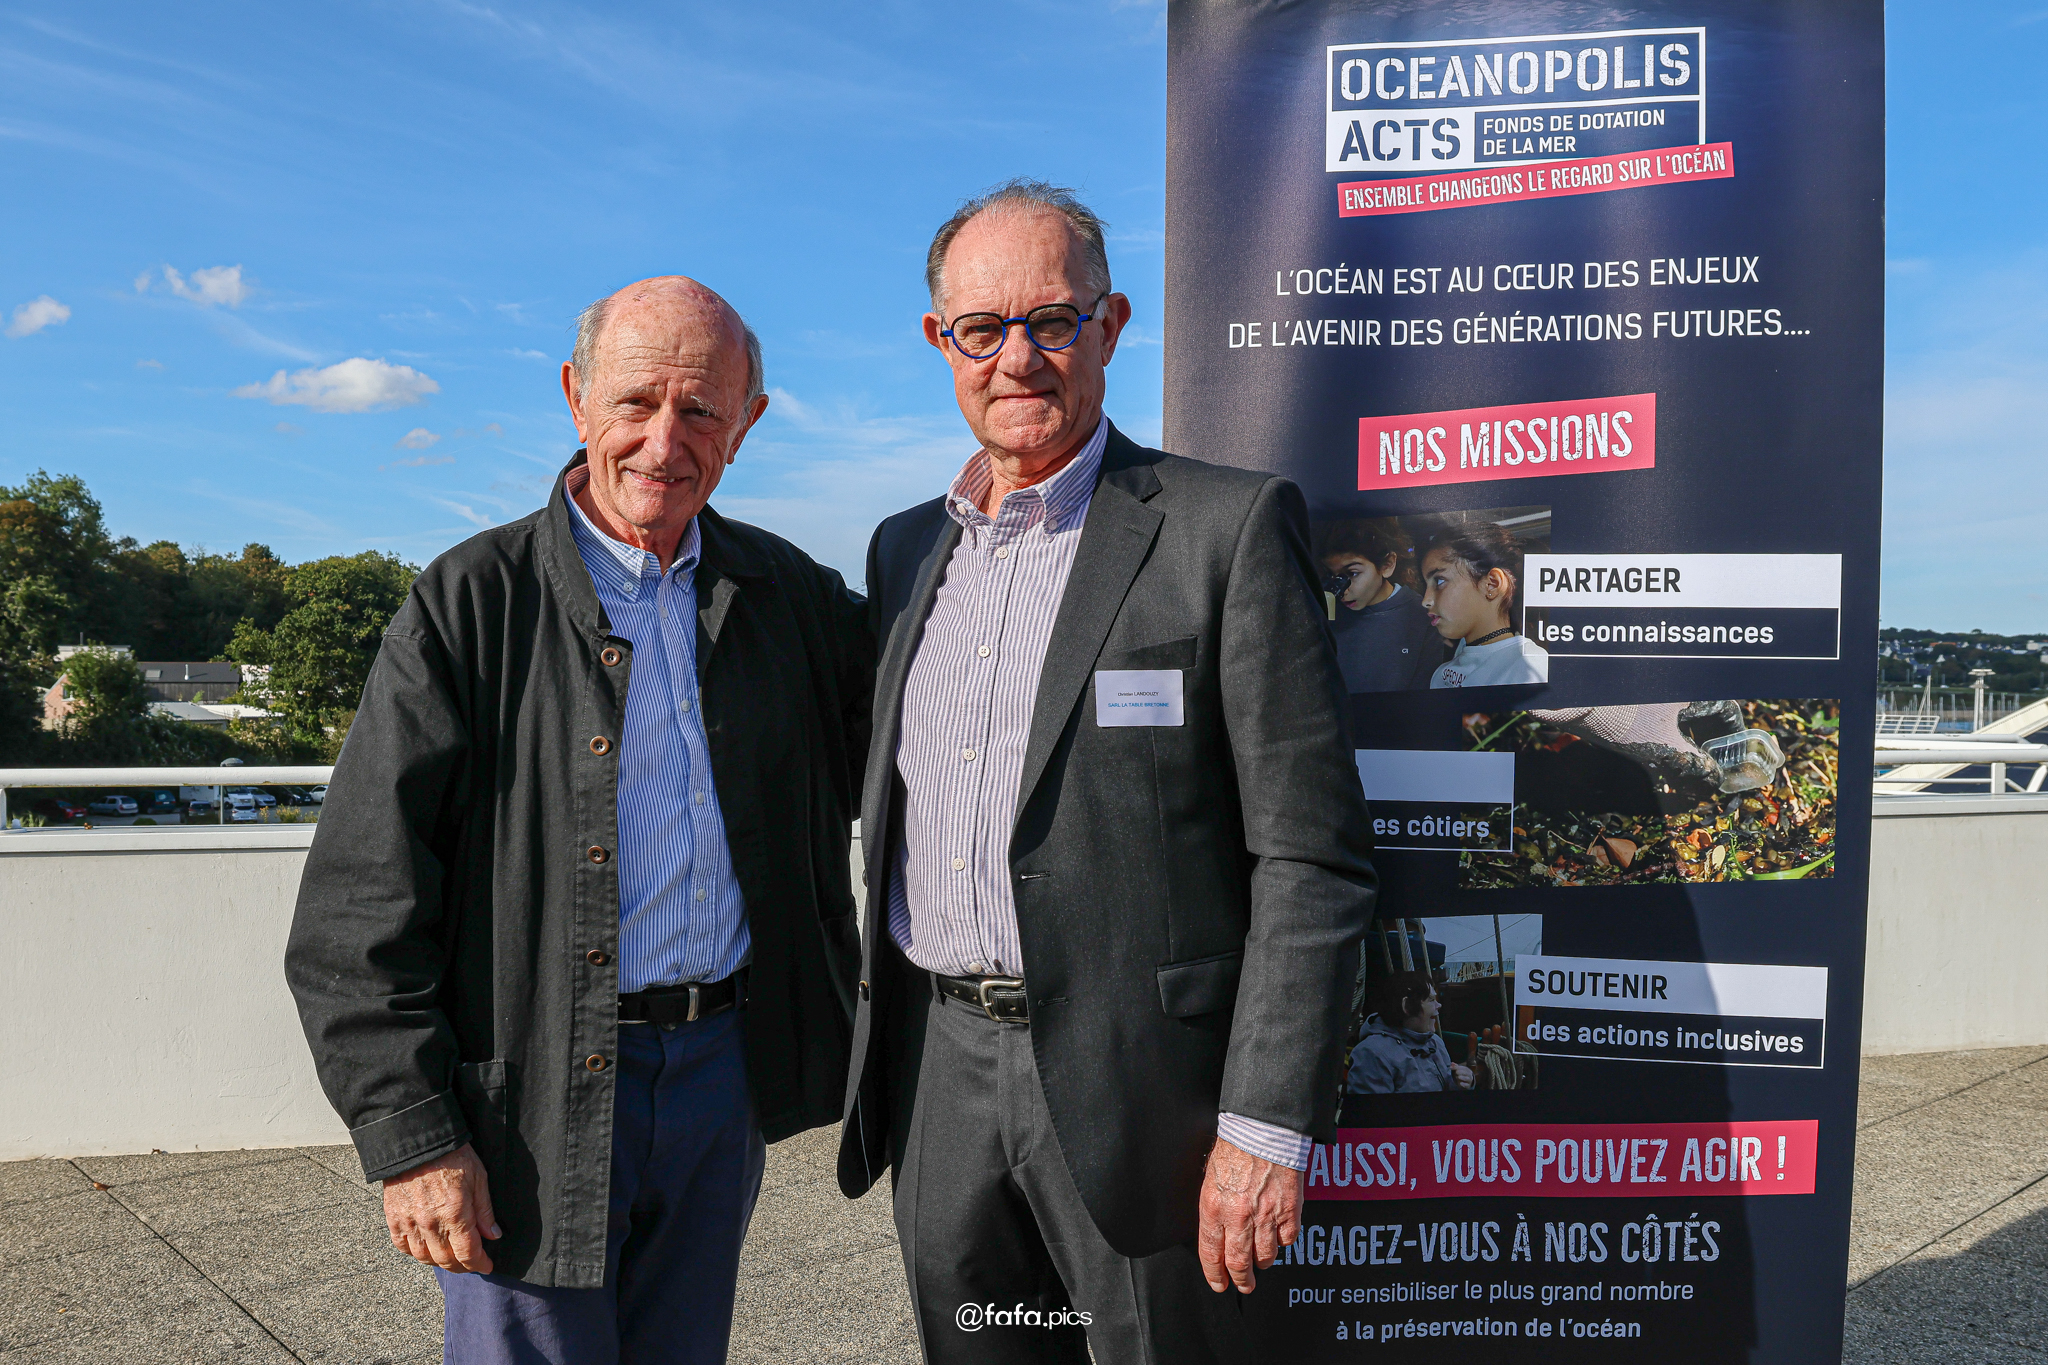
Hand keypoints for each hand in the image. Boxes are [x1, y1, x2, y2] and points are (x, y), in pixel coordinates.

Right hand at [383, 1142, 499, 1273]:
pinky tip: (425, 1248)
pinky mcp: (393, 1217)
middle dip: (462, 1267)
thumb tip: (493, 1235)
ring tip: (450, 1258)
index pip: (468, 1253)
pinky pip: (402, 1246)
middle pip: (446, 1259)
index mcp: (455, 1213)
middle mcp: (430, 1223)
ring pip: (424, 1257)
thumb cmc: (451, 1155)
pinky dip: (414, 1252)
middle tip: (471, 1264)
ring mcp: (409, 1222)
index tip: (487, 1266)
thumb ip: (485, 1209)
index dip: (479, 1264)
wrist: (416, 1140)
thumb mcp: (478, 1177)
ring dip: (439, 1262)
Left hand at [1197, 1137, 1302, 1293]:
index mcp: (1214, 1208)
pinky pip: (1287, 1240)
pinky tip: (1278, 1237)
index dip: (1215, 1274)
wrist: (1263, 1131)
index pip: (1211, 1253)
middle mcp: (1239, 1216)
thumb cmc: (1235, 1149)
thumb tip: (1216, 1235)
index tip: (1219, 1284)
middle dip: (1241, 1280)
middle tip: (1243, 1285)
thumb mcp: (1210, 1179)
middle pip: (1239, 1263)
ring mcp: (1266, 1216)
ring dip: (1261, 1263)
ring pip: (1265, 1256)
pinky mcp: (1289, 1211)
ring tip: (1260, 1262)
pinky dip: (1282, 1243)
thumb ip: (1214, 1209)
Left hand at [1452, 1063, 1475, 1089]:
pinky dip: (1464, 1084)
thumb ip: (1455, 1066)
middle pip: (1466, 1073)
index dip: (1457, 1067)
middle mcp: (1469, 1075)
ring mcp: (1469, 1080)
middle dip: (1461, 1072)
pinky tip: (1460, 1083)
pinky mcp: (1468, 1085)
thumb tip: (1452, 1063)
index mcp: (1467, 1070)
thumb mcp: (1458, 1070)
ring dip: (1463, 1077)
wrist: (1465, 1082)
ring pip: (1467, 1079)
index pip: (1463, 1068)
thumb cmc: (1460, 1075)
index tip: (1451, 1067)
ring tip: (1458, 1077)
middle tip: (1456, 1072)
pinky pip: (1467, 1085)